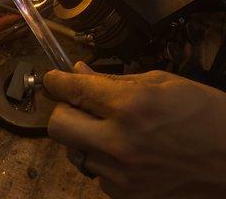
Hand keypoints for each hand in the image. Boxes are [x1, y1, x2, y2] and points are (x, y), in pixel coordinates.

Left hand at [44, 62, 225, 197]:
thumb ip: (112, 79)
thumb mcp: (159, 81)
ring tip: (110, 127)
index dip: (56, 80)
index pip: (72, 90)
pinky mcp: (126, 195)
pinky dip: (101, 157)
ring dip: (83, 134)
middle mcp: (119, 143)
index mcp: (130, 106)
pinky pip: (95, 171)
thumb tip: (79, 71)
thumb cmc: (203, 112)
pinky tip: (124, 149)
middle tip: (80, 103)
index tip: (53, 78)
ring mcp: (121, 175)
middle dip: (64, 109)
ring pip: (74, 149)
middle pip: (58, 125)